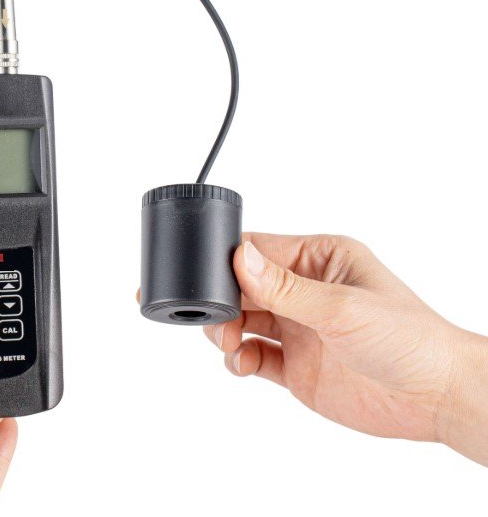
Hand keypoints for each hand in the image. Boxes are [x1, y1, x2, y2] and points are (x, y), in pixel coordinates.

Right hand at [203, 234, 487, 465]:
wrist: (436, 397)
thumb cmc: (409, 339)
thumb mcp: (341, 307)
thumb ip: (285, 288)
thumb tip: (241, 257)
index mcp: (319, 259)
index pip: (260, 250)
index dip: (230, 264)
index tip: (212, 281)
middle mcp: (305, 290)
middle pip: (243, 287)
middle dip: (224, 301)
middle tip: (221, 321)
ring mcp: (299, 329)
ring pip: (243, 321)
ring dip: (227, 330)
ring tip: (230, 343)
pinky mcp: (295, 365)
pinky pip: (253, 356)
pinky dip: (239, 359)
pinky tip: (243, 362)